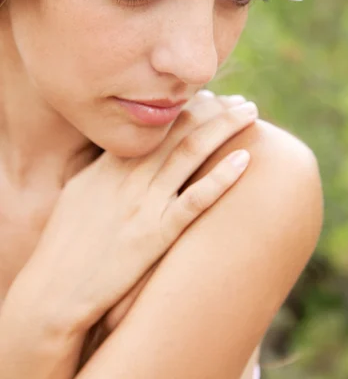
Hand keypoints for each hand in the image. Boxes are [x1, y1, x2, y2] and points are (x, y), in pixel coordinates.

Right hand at [12, 91, 257, 336]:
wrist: (55, 289)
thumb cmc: (64, 241)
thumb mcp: (79, 190)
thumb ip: (105, 166)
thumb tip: (124, 151)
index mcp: (111, 164)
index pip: (156, 124)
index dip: (188, 107)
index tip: (211, 99)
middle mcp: (130, 176)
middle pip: (179, 130)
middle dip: (214, 109)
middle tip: (240, 101)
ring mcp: (144, 204)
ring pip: (191, 152)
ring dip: (224, 128)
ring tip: (250, 112)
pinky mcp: (156, 234)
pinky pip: (195, 200)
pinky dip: (221, 178)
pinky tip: (245, 159)